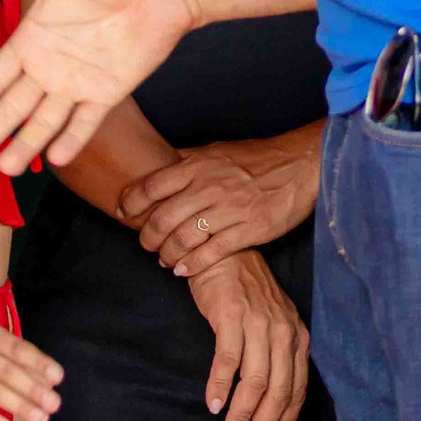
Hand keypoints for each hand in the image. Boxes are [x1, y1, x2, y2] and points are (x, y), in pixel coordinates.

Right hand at [0, 0, 193, 173]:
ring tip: (4, 169)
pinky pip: (86, 122)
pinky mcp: (109, 91)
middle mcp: (50, 65)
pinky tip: (56, 159)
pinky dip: (73, 139)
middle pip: (13, 107)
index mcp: (33, 37)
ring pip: (45, 121)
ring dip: (25, 144)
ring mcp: (79, 81)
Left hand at [118, 130, 320, 275]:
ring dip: (167, 254)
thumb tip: (158, 160)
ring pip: (184, 239)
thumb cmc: (255, 158)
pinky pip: (212, 252)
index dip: (131, 202)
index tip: (122, 212)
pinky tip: (183, 270)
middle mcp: (209, 187)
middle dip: (146, 236)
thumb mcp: (217, 150)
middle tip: (144, 244)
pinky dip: (192, 264)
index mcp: (199, 165)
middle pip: (162, 218)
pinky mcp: (249, 230)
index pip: (152, 185)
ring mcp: (229, 209)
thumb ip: (187, 159)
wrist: (298, 165)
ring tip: (164, 260)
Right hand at [187, 251, 307, 420]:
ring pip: (255, 380)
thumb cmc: (247, 294)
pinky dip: (220, 385)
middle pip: (279, 390)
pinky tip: (213, 403)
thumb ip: (278, 357)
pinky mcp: (232, 315)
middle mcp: (284, 331)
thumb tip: (273, 403)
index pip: (297, 389)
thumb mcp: (274, 324)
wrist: (224, 254)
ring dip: (242, 413)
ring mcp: (259, 322)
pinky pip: (227, 359)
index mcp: (297, 336)